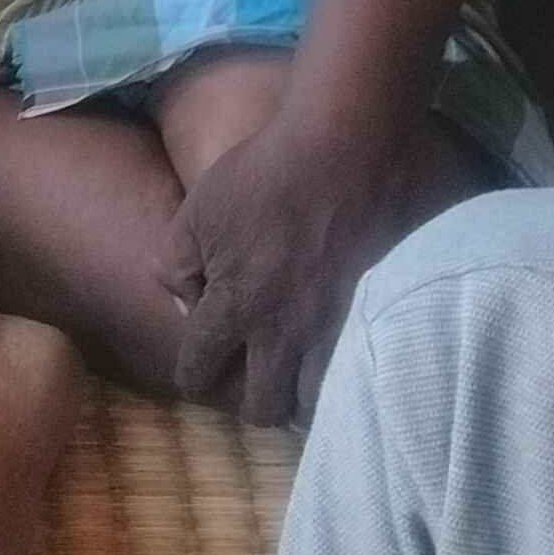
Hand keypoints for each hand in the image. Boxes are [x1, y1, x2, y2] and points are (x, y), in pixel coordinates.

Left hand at [166, 119, 415, 426]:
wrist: (347, 146)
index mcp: (236, 307)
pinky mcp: (375, 314)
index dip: (194, 378)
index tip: (200, 373)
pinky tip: (338, 358)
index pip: (201, 371)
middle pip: (266, 408)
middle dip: (253, 403)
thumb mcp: (197, 211)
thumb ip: (178, 268)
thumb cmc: (265, 173)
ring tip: (300, 377)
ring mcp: (337, 327)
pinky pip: (359, 369)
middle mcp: (286, 331)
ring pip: (319, 401)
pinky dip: (345, 375)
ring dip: (304, 396)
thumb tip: (189, 307)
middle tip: (255, 380)